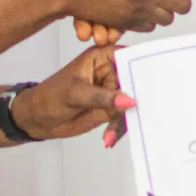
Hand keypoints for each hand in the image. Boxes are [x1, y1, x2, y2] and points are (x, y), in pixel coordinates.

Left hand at [8, 44, 133, 143]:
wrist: (38, 119)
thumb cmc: (50, 97)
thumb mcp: (74, 94)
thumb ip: (102, 96)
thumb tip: (129, 101)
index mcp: (102, 57)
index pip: (128, 56)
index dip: (144, 65)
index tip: (157, 78)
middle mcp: (111, 71)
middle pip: (136, 81)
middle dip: (140, 96)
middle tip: (143, 112)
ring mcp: (112, 91)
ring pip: (132, 102)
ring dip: (127, 118)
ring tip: (112, 133)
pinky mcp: (112, 109)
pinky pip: (124, 117)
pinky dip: (119, 128)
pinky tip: (108, 139)